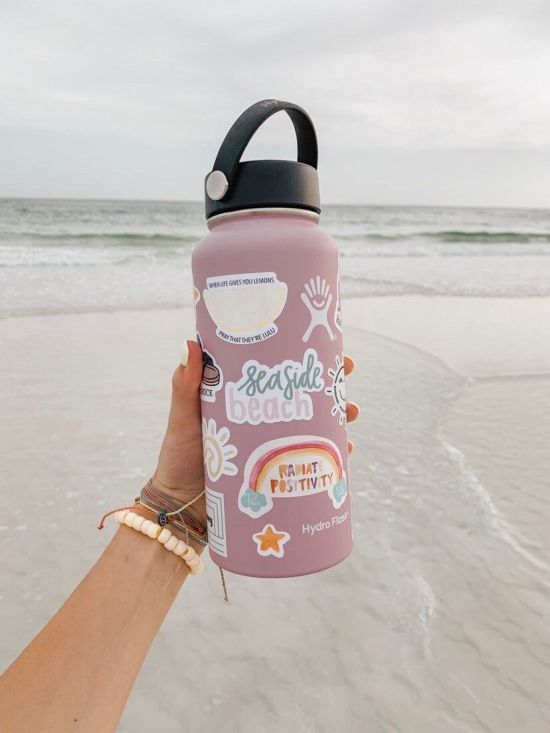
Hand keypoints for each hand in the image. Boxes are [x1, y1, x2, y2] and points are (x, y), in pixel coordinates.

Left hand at [153, 341, 359, 528]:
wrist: (181, 506)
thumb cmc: (178, 455)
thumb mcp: (184, 418)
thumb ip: (185, 386)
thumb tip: (190, 344)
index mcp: (244, 398)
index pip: (278, 371)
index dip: (304, 359)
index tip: (327, 348)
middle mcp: (264, 418)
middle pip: (305, 397)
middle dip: (331, 388)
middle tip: (345, 385)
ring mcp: (273, 445)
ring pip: (314, 426)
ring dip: (338, 419)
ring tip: (350, 416)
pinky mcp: (279, 471)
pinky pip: (310, 460)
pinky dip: (330, 456)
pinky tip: (344, 454)